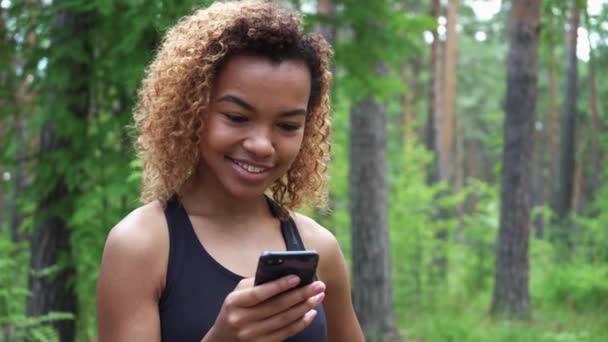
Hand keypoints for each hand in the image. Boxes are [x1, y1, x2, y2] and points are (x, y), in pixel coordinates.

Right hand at [202, 275, 325, 341]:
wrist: (222, 340)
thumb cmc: (235, 309)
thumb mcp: (237, 294)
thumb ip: (256, 284)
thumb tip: (284, 273)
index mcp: (234, 303)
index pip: (259, 293)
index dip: (279, 285)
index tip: (297, 277)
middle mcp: (241, 320)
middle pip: (277, 307)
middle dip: (301, 294)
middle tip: (319, 285)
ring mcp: (251, 336)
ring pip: (284, 320)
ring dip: (305, 307)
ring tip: (319, 296)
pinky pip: (286, 333)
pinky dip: (301, 322)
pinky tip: (310, 312)